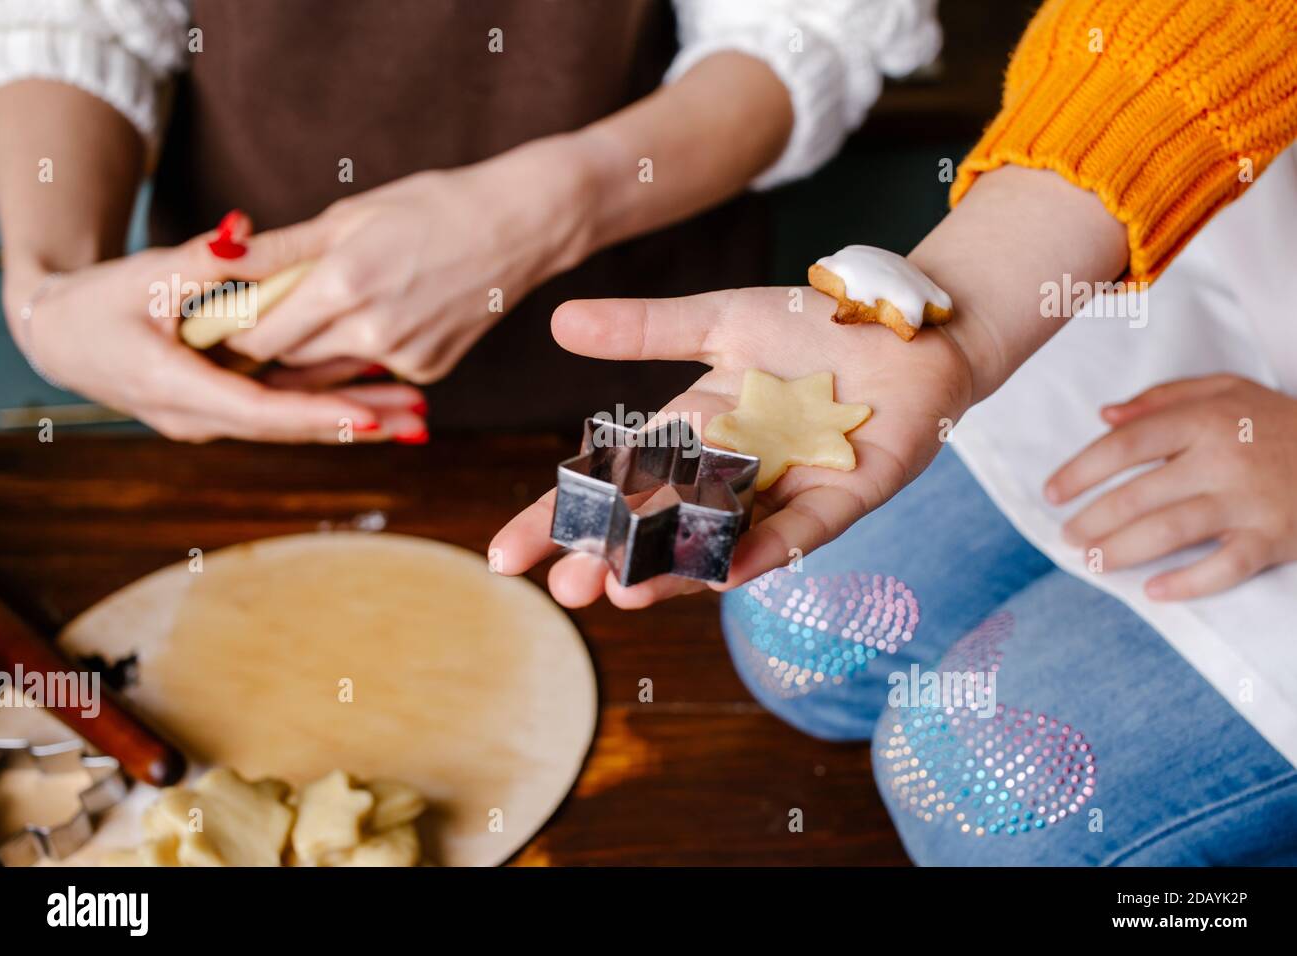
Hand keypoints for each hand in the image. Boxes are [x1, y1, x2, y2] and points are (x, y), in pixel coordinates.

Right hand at [3, 231, 424, 442]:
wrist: (58, 336)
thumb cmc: (96, 301)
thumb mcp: (144, 275)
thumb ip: (200, 258)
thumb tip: (242, 232)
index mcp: (176, 389)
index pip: (261, 411)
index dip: (317, 414)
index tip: (369, 418)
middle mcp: (198, 418)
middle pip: (290, 426)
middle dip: (353, 425)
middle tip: (416, 423)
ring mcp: (209, 419)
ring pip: (291, 423)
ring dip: (350, 420)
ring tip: (413, 418)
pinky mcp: (220, 409)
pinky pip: (281, 411)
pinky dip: (325, 406)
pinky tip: (374, 402)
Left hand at [225, 137, 590, 382]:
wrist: (519, 227)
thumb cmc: (434, 206)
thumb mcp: (348, 216)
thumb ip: (278, 250)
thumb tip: (212, 258)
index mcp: (342, 284)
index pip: (258, 333)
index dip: (233, 329)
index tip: (219, 317)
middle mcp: (371, 331)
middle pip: (289, 357)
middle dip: (271, 339)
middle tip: (262, 314)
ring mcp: (404, 355)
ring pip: (330, 368)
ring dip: (314, 348)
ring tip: (323, 310)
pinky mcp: (429, 368)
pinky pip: (375, 367)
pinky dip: (365, 349)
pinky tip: (384, 314)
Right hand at [489, 286, 974, 608]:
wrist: (902, 323)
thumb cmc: (810, 325)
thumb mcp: (716, 320)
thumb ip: (643, 329)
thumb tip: (558, 321)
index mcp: (693, 437)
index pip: (611, 484)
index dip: (560, 518)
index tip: (504, 557)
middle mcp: (730, 476)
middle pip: (657, 524)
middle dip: (611, 556)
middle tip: (565, 590)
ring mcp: (783, 491)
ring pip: (720, 541)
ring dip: (676, 570)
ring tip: (628, 593)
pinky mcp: (845, 496)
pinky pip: (802, 531)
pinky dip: (768, 549)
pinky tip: (728, 572)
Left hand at [1046, 375, 1296, 599]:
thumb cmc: (1277, 422)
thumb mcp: (1226, 390)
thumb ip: (1163, 398)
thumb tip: (1105, 415)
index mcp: (1204, 419)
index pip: (1125, 446)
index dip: (1080, 471)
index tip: (1052, 493)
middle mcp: (1222, 459)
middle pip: (1138, 495)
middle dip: (1092, 520)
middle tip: (1066, 536)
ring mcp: (1248, 501)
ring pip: (1169, 532)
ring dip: (1121, 551)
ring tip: (1090, 562)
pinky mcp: (1273, 538)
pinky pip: (1224, 567)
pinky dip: (1187, 583)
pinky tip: (1154, 590)